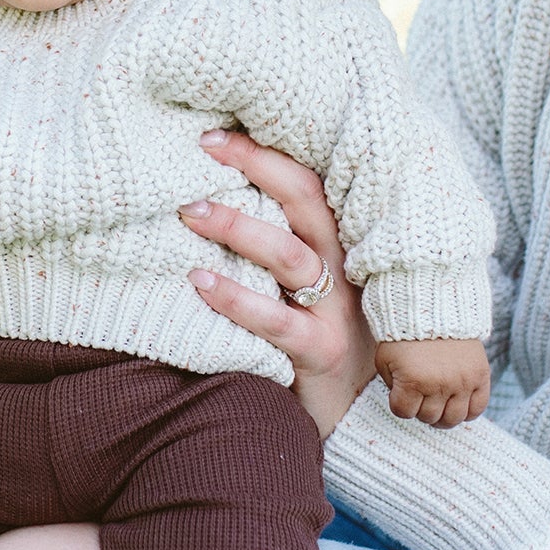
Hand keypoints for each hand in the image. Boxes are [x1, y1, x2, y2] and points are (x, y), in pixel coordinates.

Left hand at [178, 128, 374, 439]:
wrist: (361, 419)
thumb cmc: (322, 339)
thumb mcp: (313, 287)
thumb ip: (281, 244)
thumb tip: (211, 195)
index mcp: (342, 243)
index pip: (311, 181)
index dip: (269, 152)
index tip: (219, 130)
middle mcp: (345, 268)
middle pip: (306, 201)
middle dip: (256, 165)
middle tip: (203, 145)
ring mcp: (336, 311)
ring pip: (288, 254)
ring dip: (237, 226)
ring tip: (189, 210)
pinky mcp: (321, 353)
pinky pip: (275, 321)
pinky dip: (235, 298)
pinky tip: (198, 281)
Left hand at [374, 338, 490, 428]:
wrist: (436, 307)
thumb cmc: (406, 334)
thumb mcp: (385, 359)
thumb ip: (392, 385)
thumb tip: (406, 405)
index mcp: (412, 381)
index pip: (403, 412)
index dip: (400, 404)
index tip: (402, 392)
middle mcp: (439, 384)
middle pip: (428, 417)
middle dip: (421, 408)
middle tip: (421, 395)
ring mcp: (462, 382)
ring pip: (453, 419)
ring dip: (443, 415)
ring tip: (439, 402)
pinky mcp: (480, 376)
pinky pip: (478, 408)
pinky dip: (468, 411)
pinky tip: (458, 402)